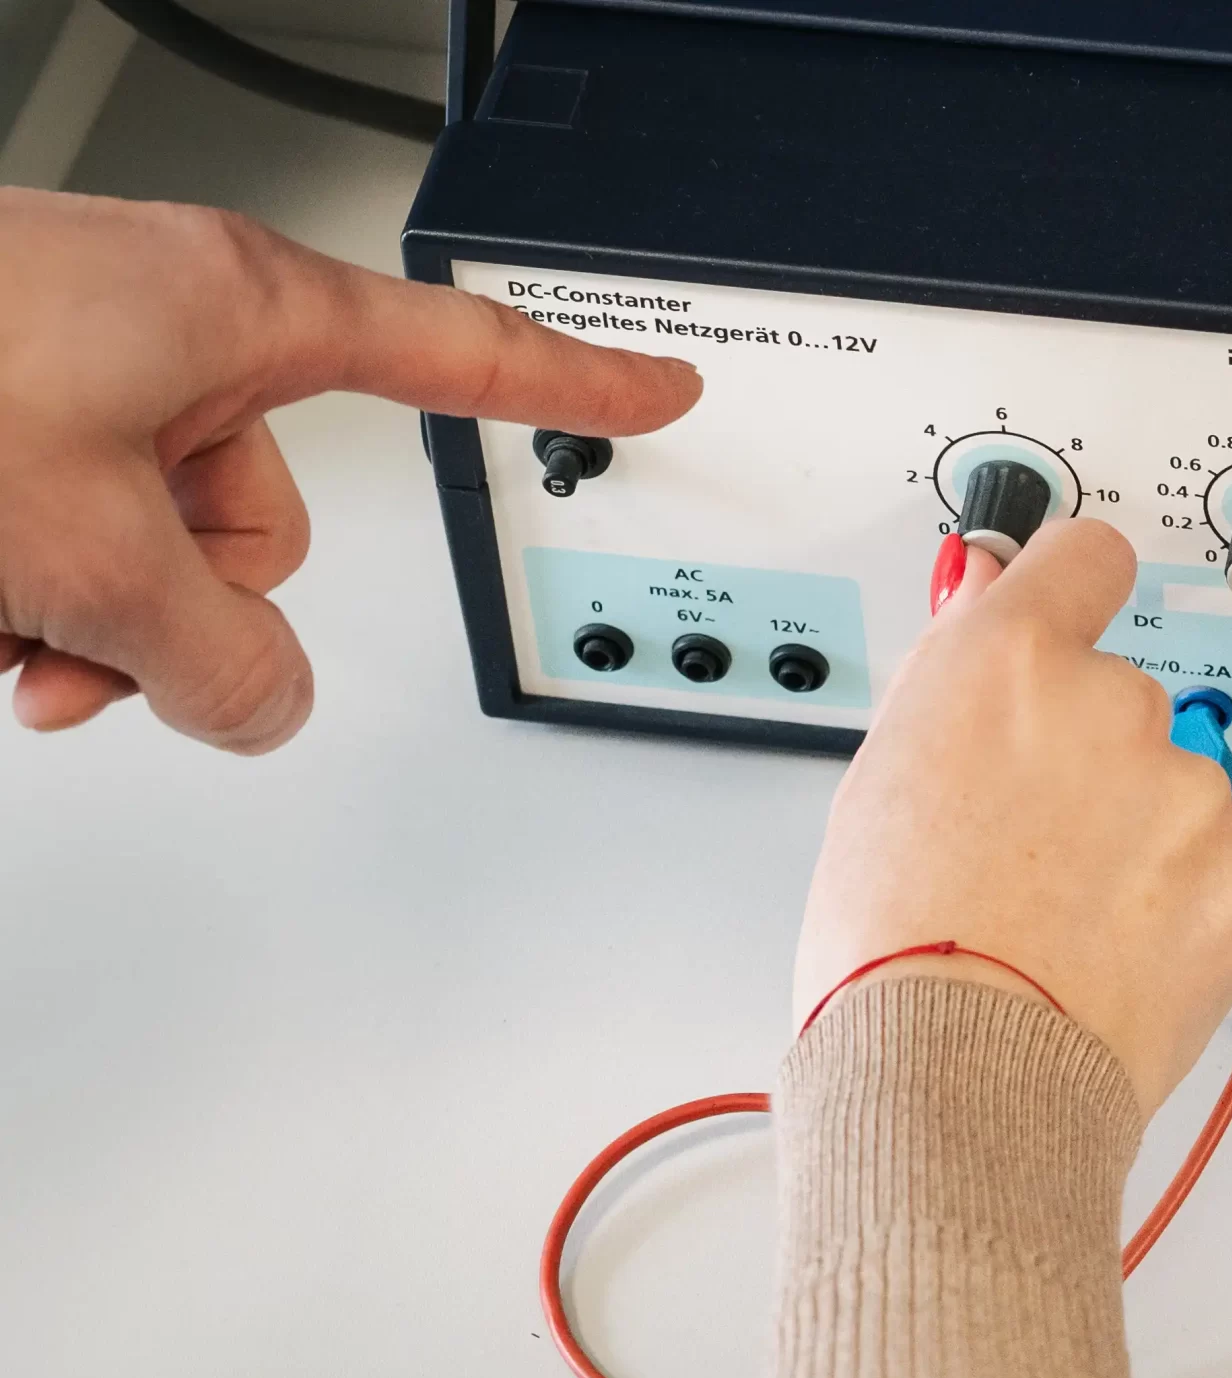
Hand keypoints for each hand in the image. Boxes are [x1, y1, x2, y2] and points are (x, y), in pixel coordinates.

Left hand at [0, 189, 700, 751]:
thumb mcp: (88, 552)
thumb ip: (222, 659)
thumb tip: (264, 702)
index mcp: (236, 310)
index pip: (459, 358)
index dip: (572, 387)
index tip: (655, 391)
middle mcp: (168, 325)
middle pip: (266, 523)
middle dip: (182, 614)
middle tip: (89, 635)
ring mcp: (76, 364)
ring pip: (159, 551)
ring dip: (87, 626)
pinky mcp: (2, 402)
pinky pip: (73, 533)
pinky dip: (26, 596)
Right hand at [793, 518, 1231, 1110]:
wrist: (960, 1079)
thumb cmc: (890, 950)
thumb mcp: (879, 780)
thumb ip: (952, 669)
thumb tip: (984, 586)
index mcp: (1009, 662)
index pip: (1085, 558)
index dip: (1075, 590)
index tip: (1073, 616)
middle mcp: (1113, 705)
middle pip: (1123, 704)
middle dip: (1091, 763)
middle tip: (1027, 850)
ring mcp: (1188, 791)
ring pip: (1177, 794)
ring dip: (1141, 842)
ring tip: (1061, 924)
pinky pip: (1223, 870)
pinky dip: (1186, 909)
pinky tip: (1115, 956)